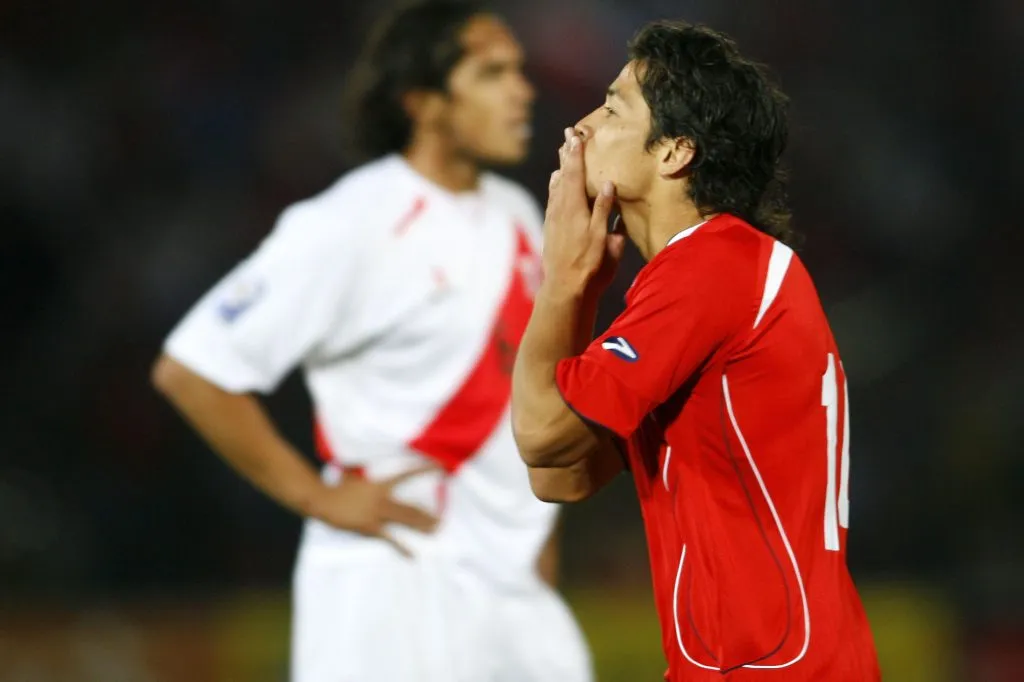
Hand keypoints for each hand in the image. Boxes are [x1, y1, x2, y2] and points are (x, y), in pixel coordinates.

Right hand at [309, 465, 439, 556]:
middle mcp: (382, 498)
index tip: (438, 467)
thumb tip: (362, 469)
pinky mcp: (370, 527)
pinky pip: (390, 538)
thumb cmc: (337, 489)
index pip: (405, 476)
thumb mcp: (354, 477)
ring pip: (405, 520)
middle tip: (441, 521)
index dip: (422, 471)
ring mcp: (377, 513)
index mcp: (379, 485)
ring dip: (421, 526)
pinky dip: (402, 548)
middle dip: (426, 515)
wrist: (322, 500)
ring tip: (435, 530)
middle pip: (410, 507)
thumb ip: (364, 475)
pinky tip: (413, 555)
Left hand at [542, 127, 626, 297]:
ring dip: (561, 168)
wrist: (565, 287)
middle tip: (567, 136)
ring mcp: (554, 218)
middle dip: (566, 155)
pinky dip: (555, 185)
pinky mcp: (551, 228)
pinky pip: (552, 199)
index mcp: (575, 209)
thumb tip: (607, 184)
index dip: (576, 154)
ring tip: (563, 153)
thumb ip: (603, 210)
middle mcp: (561, 209)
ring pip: (556, 186)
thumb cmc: (590, 265)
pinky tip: (556, 182)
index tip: (577, 136)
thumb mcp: (603, 238)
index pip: (575, 174)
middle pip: (563, 175)